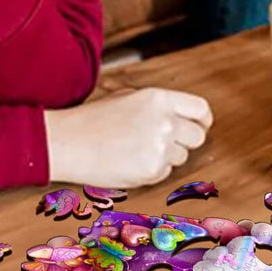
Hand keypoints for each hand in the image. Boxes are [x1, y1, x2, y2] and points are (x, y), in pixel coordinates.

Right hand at [45, 87, 213, 187]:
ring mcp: (161, 147)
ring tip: (135, 149)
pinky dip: (152, 170)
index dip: (202, 121)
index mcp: (160, 99)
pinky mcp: (152, 170)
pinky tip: (129, 161)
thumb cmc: (93, 119)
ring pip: (181, 157)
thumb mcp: (129, 97)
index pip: (200, 109)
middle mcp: (165, 122)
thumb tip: (184, 117)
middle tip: (164, 143)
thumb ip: (160, 106)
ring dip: (166, 156)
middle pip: (197, 136)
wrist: (68, 142)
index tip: (200, 127)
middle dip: (185, 141)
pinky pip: (165, 172)